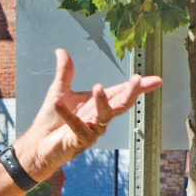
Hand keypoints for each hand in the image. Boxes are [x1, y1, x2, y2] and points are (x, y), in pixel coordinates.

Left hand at [16, 49, 161, 177]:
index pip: (121, 92)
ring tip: (98, 87)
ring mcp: (90, 131)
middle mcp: (98, 118)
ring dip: (102, 102)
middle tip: (137, 80)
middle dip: (130, 93)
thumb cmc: (51, 122)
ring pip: (103, 117)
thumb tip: (61, 51)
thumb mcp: (59, 91)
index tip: (156, 79)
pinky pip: (76, 127)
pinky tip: (59, 103)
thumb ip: (65, 73)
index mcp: (97, 105)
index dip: (139, 86)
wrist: (38, 144)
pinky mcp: (78, 141)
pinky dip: (68, 115)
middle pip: (120, 105)